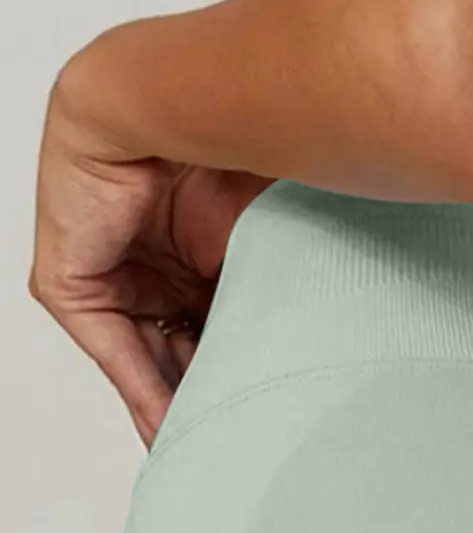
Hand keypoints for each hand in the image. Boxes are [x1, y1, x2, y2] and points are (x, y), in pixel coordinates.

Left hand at [29, 52, 272, 448]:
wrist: (154, 92)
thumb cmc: (225, 125)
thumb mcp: (263, 214)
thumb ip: (285, 262)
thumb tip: (341, 303)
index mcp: (199, 229)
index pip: (221, 306)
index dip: (247, 348)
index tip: (278, 391)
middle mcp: (154, 251)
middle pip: (187, 334)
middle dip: (216, 379)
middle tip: (252, 422)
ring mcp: (112, 265)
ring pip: (152, 349)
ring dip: (183, 395)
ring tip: (218, 440)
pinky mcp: (71, 281)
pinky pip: (113, 347)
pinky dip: (143, 390)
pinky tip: (173, 428)